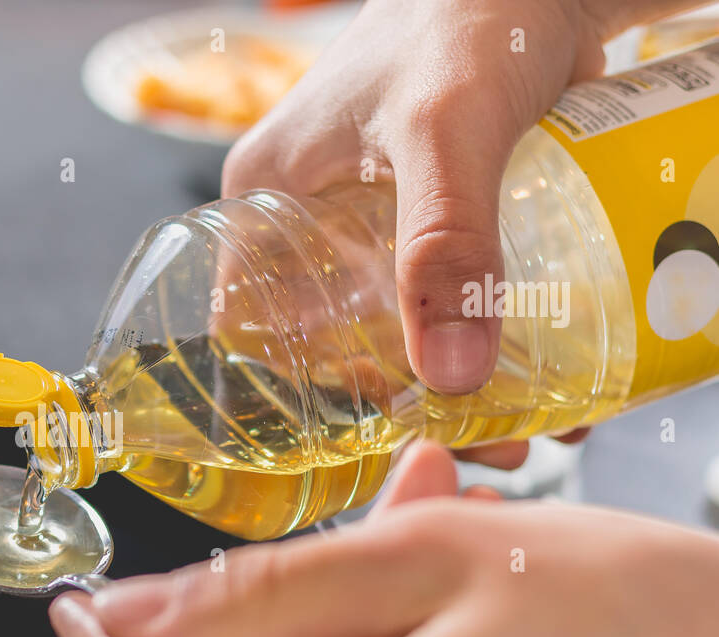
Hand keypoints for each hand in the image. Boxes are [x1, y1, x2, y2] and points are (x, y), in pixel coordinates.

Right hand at [222, 0, 688, 392]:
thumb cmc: (465, 15)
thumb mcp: (442, 134)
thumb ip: (445, 246)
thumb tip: (452, 378)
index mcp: (264, 199)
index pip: (250, 323)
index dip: (300, 392)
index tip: (374, 434)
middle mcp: (307, 215)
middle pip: (336, 335)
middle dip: (404, 400)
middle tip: (476, 438)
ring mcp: (371, 215)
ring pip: (397, 319)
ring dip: (456, 376)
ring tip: (522, 420)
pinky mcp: (431, 211)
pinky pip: (446, 289)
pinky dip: (488, 334)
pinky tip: (542, 370)